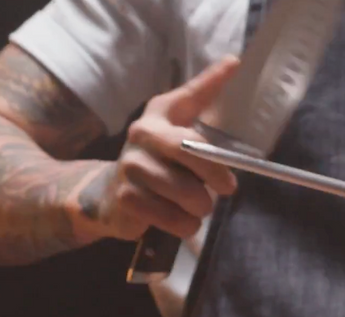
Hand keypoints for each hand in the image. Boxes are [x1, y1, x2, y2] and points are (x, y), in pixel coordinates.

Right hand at [91, 55, 241, 240]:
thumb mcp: (175, 132)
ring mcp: (131, 166)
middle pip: (190, 149)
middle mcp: (142, 134)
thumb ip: (202, 102)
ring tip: (197, 206)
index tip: (235, 64)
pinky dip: (185, 224)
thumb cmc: (156, 163)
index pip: (189, 96)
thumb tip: (233, 62)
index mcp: (158, 114)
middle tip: (228, 188)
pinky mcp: (128, 198)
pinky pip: (174, 218)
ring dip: (201, 207)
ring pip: (187, 192)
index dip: (211, 81)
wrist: (109, 196)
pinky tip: (180, 219)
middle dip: (215, 173)